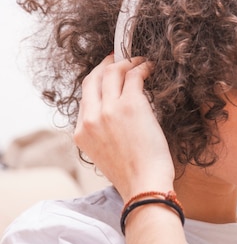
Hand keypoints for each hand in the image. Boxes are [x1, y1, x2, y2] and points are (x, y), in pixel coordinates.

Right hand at [74, 55, 174, 200]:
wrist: (143, 185)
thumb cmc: (133, 176)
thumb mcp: (105, 156)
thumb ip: (103, 136)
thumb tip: (116, 121)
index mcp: (81, 133)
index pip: (85, 98)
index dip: (97, 82)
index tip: (107, 74)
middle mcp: (90, 118)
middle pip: (93, 79)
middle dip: (106, 64)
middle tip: (118, 57)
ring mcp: (109, 110)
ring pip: (112, 73)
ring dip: (125, 62)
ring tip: (138, 60)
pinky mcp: (130, 105)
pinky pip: (133, 76)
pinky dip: (141, 67)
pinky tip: (148, 67)